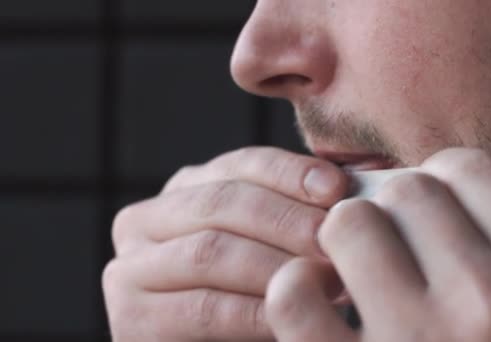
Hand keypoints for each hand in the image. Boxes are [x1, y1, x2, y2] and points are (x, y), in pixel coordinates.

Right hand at [102, 147, 348, 340]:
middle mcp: (147, 219)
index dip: (291, 173)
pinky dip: (254, 313)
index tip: (337, 189)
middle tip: (336, 243)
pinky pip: (204, 308)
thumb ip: (295, 218)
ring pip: (210, 252)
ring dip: (276, 267)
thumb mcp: (271, 246)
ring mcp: (129, 267)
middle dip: (287, 221)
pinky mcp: (130, 318)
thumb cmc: (254, 297)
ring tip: (328, 281)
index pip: (241, 164)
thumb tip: (350, 195)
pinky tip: (290, 319)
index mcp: (186, 190)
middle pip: (222, 202)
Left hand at [266, 148, 490, 341]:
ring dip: (343, 250)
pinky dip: (294, 295)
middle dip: (391, 217)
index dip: (439, 186)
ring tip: (359, 288)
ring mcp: (417, 341)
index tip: (427, 219)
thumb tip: (418, 180)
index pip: (470, 169)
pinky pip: (293, 292)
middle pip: (407, 189)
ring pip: (348, 223)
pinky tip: (316, 317)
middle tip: (392, 258)